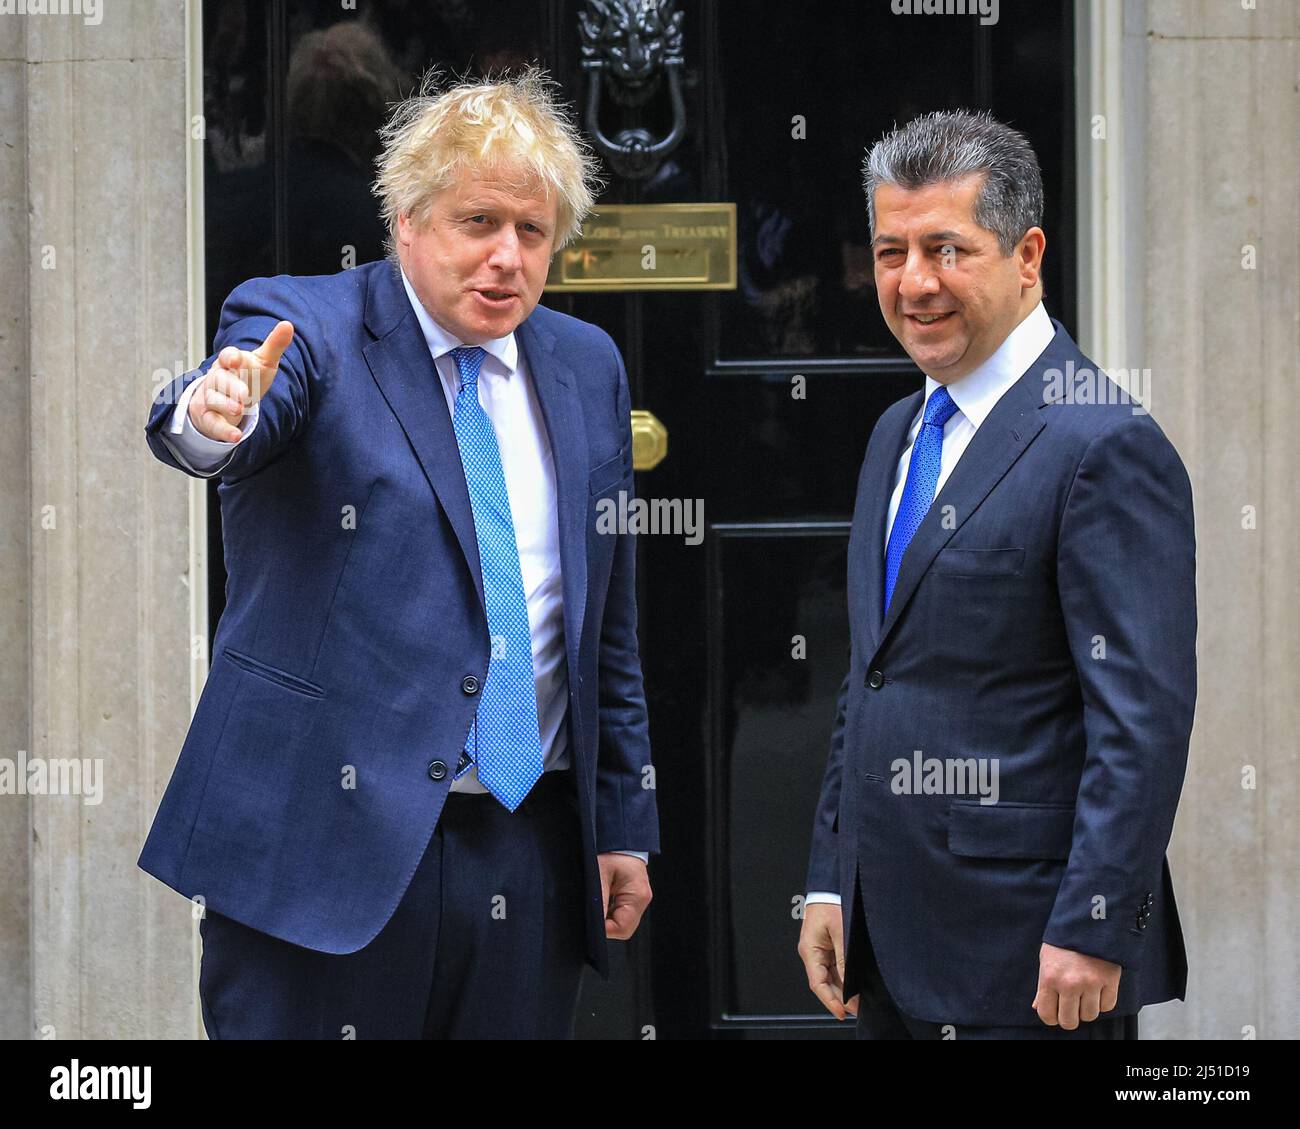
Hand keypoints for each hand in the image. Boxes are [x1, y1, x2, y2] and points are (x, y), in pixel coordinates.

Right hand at [188, 320, 293, 441]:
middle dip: (230, 385)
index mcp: (230, 362)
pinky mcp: (210, 418)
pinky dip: (224, 431)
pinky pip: (214, 424)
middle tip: (243, 393)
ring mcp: (211, 398)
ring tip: (239, 409)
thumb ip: (275, 345)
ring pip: (213, 399)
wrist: (228, 399)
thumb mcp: (262, 361)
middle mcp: (217, 378)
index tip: (234, 359)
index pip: (227, 356)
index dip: (230, 357)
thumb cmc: (247, 376)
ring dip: (226, 404)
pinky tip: (236, 437)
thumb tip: (288, 325)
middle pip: (219, 379)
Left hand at [597, 853, 651, 939]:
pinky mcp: (634, 897)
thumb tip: (593, 922)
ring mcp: (640, 900)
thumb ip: (598, 900)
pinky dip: (611, 912)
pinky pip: (623, 914)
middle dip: (606, 926)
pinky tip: (604, 900)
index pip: (622, 928)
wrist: (621, 838)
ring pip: (623, 923)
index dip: (604, 929)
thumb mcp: (600, 874)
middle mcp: (642, 900)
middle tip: (592, 912)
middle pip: (623, 929)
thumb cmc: (612, 852)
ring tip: (598, 902)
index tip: (590, 920)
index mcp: (637, 895)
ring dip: (608, 919)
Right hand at [798, 902, 858, 1020]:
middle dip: (840, 998)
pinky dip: (842, 978)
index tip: (843, 1013)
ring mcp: (818, 950)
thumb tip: (847, 982)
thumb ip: (843, 958)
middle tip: (857, 1010)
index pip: (818, 983)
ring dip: (842, 989)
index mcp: (810, 950)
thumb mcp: (841, 931)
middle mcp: (812, 953)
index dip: (831, 1001)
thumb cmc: (831, 903)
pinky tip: (854, 985)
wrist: (829, 885)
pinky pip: (832, 967)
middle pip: (824, 983)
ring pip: (829, 977)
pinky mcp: (826, 946)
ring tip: (858, 1001)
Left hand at [1032, 942, 1121, 1028]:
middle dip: (1069, 1017)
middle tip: (1070, 1006)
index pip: (1047, 1015)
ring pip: (1090, 1016)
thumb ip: (1042, 986)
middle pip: (1069, 1021)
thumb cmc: (1064, 940)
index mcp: (1049, 978)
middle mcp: (1070, 984)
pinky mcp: (1110, 981)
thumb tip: (1038, 1006)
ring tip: (1084, 994)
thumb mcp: (1046, 960)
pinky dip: (1103, 1002)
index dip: (1051, 1017)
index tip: (1054, 1012)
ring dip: (1087, 1008)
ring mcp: (1091, 983)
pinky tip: (1098, 989)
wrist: (1088, 921)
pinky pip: (1107, 1006)